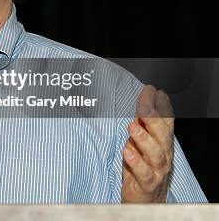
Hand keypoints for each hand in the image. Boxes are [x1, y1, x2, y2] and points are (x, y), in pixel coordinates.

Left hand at [121, 85, 173, 202]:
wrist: (144, 199)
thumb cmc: (140, 168)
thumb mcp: (139, 143)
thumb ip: (140, 125)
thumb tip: (141, 104)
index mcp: (162, 143)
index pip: (165, 121)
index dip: (160, 105)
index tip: (152, 90)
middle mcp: (163, 155)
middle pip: (162, 134)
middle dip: (153, 117)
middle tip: (144, 104)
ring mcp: (157, 170)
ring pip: (156, 153)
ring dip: (144, 138)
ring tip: (132, 127)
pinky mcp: (147, 184)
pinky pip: (144, 173)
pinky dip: (136, 162)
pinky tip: (127, 152)